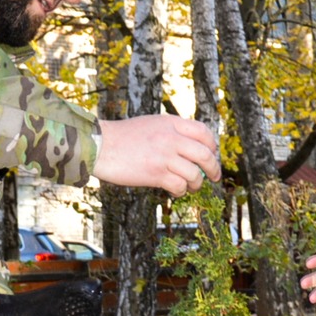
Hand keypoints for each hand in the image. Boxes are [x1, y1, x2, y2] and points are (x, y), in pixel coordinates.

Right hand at [94, 116, 218, 195]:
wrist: (101, 145)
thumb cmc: (122, 137)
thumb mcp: (151, 124)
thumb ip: (171, 131)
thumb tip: (189, 146)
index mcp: (171, 123)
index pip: (203, 132)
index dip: (212, 146)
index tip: (212, 154)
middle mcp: (172, 138)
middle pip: (205, 155)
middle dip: (213, 168)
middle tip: (214, 176)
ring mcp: (165, 156)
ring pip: (195, 174)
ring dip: (196, 184)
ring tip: (191, 187)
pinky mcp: (157, 174)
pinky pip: (179, 186)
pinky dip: (180, 191)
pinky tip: (175, 191)